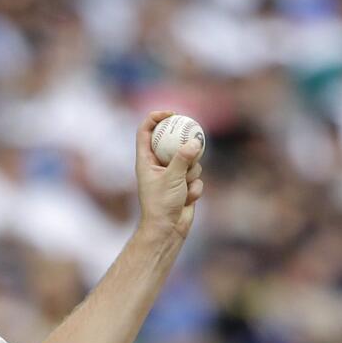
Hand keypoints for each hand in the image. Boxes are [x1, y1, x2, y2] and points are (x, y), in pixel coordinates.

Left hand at [135, 110, 204, 239]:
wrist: (168, 229)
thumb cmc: (162, 204)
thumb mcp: (172, 178)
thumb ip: (183, 159)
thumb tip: (195, 142)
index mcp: (145, 160)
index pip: (145, 132)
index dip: (155, 118)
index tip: (171, 113)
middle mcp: (157, 165)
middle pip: (171, 142)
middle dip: (184, 143)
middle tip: (194, 136)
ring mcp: (171, 174)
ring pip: (189, 160)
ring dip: (191, 173)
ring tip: (184, 187)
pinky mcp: (184, 184)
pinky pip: (196, 177)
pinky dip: (195, 188)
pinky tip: (188, 199)